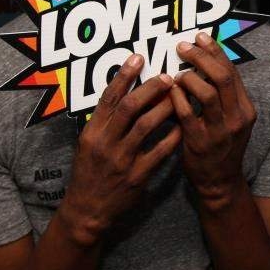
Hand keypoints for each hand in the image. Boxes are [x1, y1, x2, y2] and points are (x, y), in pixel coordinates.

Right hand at [61, 54, 180, 245]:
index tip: (139, 57)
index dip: (124, 75)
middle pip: (129, 107)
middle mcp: (105, 143)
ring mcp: (121, 160)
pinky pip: (159, 152)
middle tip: (168, 76)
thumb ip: (105, 122)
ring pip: (146, 126)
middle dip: (150, 88)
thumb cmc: (89, 173)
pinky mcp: (137, 177)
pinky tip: (183, 127)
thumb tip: (125, 93)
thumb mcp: (89, 144)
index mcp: (91, 132)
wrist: (87, 211)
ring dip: (165, 108)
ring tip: (179, 96)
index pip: (108, 97)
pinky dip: (172, 137)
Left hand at [171, 32, 254, 201]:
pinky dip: (177, 99)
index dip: (215, 51)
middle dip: (202, 57)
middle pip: (222, 77)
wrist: (219, 182)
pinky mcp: (201, 143)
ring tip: (176, 73)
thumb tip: (203, 63)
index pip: (232, 71)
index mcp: (245, 108)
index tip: (200, 37)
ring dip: (189, 78)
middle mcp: (237, 118)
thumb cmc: (219, 146)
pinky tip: (169, 91)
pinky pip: (187, 114)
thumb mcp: (229, 119)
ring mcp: (220, 131)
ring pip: (208, 93)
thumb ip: (221, 95)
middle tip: (183, 46)